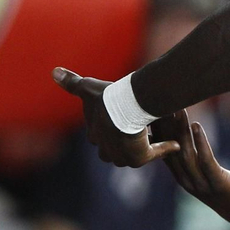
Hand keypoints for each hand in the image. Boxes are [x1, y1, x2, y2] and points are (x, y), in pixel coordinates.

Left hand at [52, 67, 179, 167]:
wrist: (125, 107)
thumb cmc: (106, 97)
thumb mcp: (87, 88)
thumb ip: (71, 82)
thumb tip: (54, 71)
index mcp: (94, 135)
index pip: (100, 136)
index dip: (110, 129)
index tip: (120, 122)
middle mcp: (106, 150)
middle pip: (114, 151)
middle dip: (123, 144)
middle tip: (137, 133)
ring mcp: (122, 156)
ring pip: (133, 154)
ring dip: (143, 148)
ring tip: (156, 136)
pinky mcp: (139, 158)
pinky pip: (155, 154)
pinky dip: (165, 148)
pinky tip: (175, 144)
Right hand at [158, 111, 229, 229]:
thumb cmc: (226, 189)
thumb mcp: (205, 174)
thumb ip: (192, 160)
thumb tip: (183, 139)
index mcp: (182, 177)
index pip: (164, 153)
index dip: (156, 133)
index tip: (151, 112)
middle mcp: (187, 180)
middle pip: (171, 151)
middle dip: (165, 128)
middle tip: (160, 105)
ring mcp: (201, 183)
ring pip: (186, 153)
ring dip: (181, 130)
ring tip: (178, 110)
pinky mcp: (217, 182)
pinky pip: (205, 159)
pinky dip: (200, 142)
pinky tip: (196, 125)